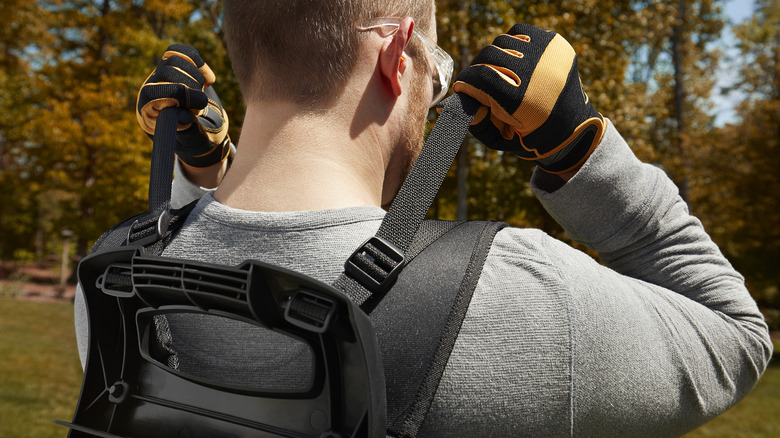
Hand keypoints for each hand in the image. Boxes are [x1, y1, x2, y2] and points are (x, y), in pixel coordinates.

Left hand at [136, 44, 230, 168]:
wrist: (199, 129)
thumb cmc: (194, 136)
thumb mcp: (192, 137)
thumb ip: (187, 128)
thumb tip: (183, 117)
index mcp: (148, 110)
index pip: (153, 92)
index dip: (177, 94)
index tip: (198, 107)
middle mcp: (151, 88)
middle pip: (167, 72)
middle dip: (191, 86)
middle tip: (201, 104)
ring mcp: (161, 75)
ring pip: (174, 58)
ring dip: (196, 75)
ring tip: (203, 92)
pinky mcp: (174, 65)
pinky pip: (183, 52)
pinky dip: (198, 61)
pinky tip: (208, 79)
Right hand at [453, 24, 604, 173]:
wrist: (571, 127)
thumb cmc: (529, 135)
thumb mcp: (497, 137)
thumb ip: (470, 120)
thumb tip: (441, 109)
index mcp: (518, 97)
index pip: (474, 77)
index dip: (465, 86)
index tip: (465, 93)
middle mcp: (533, 70)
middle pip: (486, 57)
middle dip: (479, 72)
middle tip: (484, 86)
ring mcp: (546, 53)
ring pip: (500, 43)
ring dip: (496, 58)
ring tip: (503, 75)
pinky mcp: (553, 42)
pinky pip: (519, 32)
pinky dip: (512, 45)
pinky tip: (517, 62)